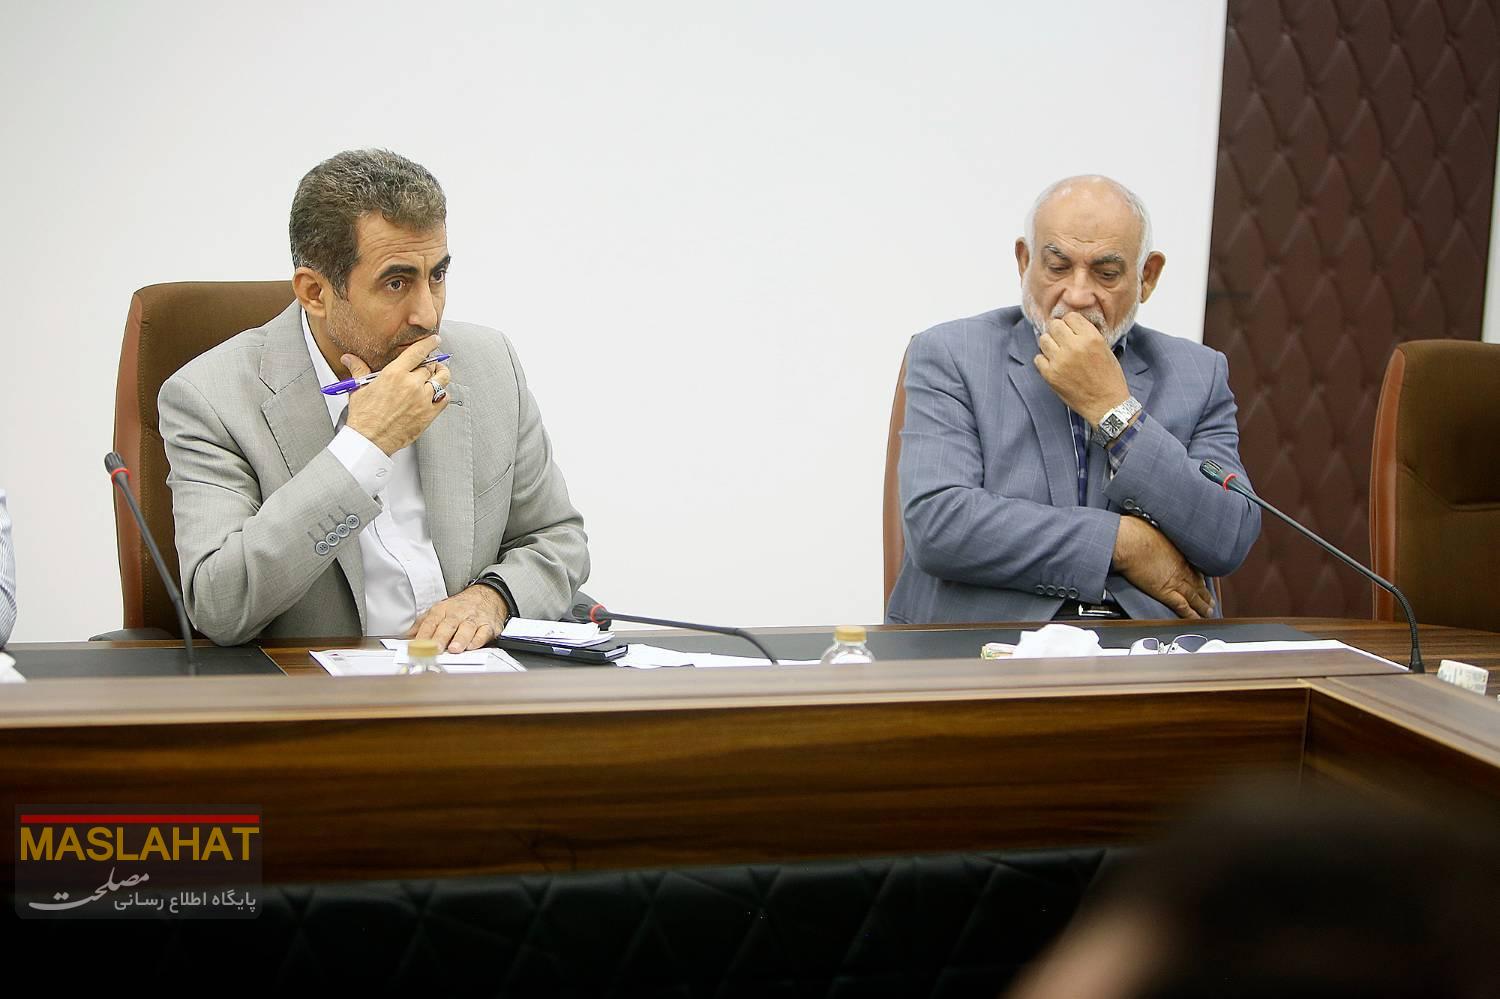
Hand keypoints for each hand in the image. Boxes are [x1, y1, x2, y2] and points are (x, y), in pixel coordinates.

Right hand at [344, 335, 449, 455]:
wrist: (370, 440)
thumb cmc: (364, 417)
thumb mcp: (359, 389)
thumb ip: (359, 370)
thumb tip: (349, 358)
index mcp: (394, 374)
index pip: (418, 352)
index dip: (429, 344)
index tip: (435, 340)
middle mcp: (411, 384)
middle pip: (430, 365)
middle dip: (431, 363)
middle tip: (429, 365)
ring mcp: (422, 399)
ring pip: (442, 379)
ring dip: (441, 375)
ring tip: (438, 374)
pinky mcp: (428, 414)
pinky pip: (444, 398)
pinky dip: (442, 394)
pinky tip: (436, 394)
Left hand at [408, 584, 510, 652]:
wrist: (488, 595)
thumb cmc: (461, 607)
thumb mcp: (440, 610)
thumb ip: (423, 624)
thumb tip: (406, 635)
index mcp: (443, 610)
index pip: (430, 623)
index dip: (423, 635)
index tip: (416, 647)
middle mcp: (458, 614)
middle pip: (448, 626)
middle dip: (441, 638)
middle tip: (434, 648)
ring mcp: (473, 619)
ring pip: (467, 628)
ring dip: (460, 639)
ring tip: (455, 649)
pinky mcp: (488, 626)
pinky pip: (484, 633)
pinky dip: (478, 640)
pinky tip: (473, 646)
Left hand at [1034, 313, 1129, 424]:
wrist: (1107, 404)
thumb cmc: (1109, 378)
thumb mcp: (1105, 349)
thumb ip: (1087, 335)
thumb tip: (1070, 325)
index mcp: (1091, 338)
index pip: (1070, 317)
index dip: (1070, 323)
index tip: (1071, 330)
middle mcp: (1074, 346)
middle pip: (1054, 325)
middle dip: (1058, 331)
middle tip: (1062, 340)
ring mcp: (1060, 360)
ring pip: (1043, 339)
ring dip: (1049, 344)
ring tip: (1057, 352)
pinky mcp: (1050, 374)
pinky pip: (1038, 358)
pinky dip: (1044, 360)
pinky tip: (1053, 365)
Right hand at [1112, 517, 1213, 618]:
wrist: (1128, 542)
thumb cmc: (1134, 531)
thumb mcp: (1151, 528)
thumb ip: (1156, 534)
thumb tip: (1152, 531)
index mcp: (1178, 552)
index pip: (1194, 567)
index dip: (1200, 576)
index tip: (1204, 581)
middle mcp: (1181, 567)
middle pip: (1198, 583)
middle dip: (1206, 594)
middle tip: (1212, 601)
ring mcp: (1175, 580)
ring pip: (1194, 596)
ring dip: (1203, 606)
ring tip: (1208, 613)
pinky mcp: (1165, 592)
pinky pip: (1182, 606)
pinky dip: (1190, 614)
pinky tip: (1195, 619)